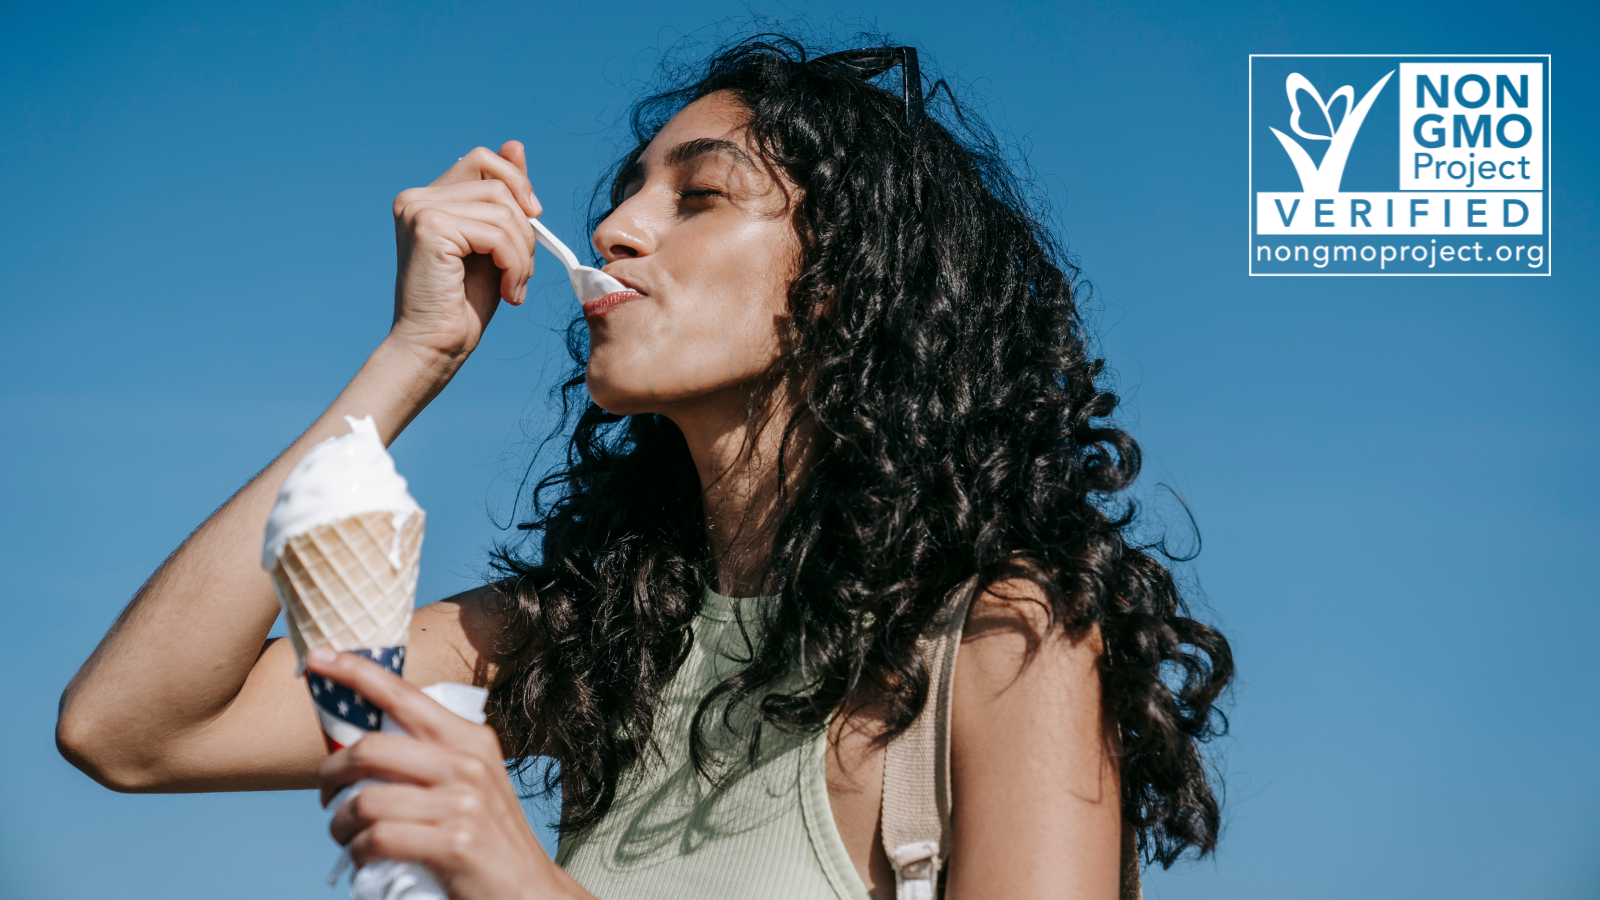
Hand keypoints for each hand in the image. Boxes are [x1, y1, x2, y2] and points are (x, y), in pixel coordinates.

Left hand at [309, 649, 590, 899]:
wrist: (529, 891)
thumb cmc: (489, 837)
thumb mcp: (472, 783)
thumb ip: (431, 759)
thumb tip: (363, 744)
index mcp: (470, 738)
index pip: (403, 693)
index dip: (354, 672)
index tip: (317, 659)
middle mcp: (467, 763)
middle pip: (370, 749)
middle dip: (330, 772)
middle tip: (326, 795)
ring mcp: (462, 803)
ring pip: (365, 800)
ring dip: (339, 824)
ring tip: (344, 834)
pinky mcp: (453, 843)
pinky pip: (377, 839)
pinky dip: (358, 852)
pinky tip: (364, 856)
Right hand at [388, 142, 540, 362]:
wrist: (435, 348)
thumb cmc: (463, 304)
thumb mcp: (493, 244)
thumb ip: (502, 198)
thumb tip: (516, 144)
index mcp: (426, 198)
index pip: (482, 161)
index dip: (516, 182)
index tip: (533, 216)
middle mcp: (415, 198)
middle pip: (498, 185)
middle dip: (524, 228)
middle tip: (523, 269)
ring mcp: (419, 210)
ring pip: (503, 211)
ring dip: (522, 255)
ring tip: (514, 286)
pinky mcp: (430, 228)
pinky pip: (497, 233)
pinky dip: (515, 265)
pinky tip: (509, 292)